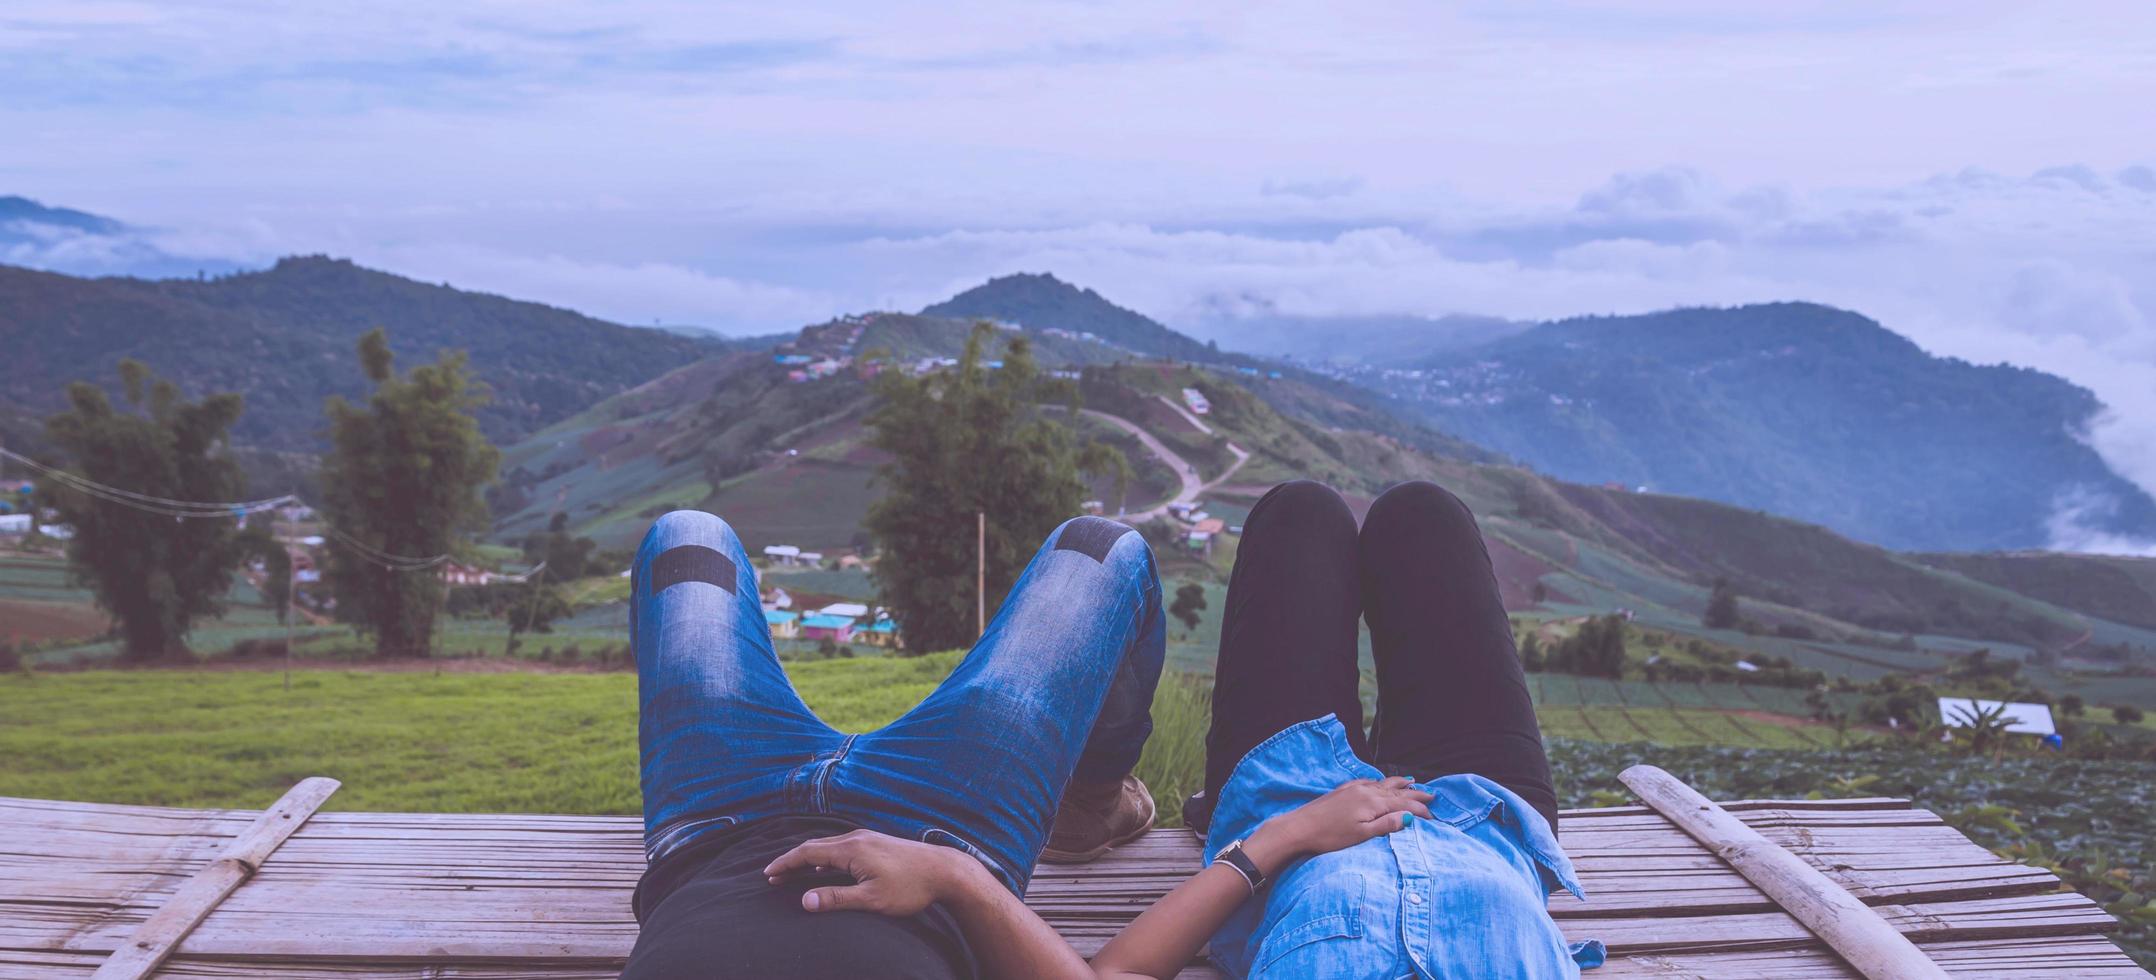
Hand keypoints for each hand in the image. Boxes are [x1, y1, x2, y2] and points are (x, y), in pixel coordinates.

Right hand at [763, 829, 984, 915]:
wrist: (944, 870)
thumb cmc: (910, 887)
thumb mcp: (871, 899)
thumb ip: (837, 898)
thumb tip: (805, 900)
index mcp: (851, 849)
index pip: (807, 852)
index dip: (785, 863)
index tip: (768, 873)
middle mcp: (856, 837)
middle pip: (815, 846)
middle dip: (792, 860)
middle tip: (773, 875)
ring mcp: (868, 838)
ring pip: (829, 845)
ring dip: (808, 858)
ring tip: (793, 873)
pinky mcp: (876, 842)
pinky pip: (842, 846)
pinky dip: (825, 856)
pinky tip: (825, 868)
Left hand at [1251, 776, 1434, 868]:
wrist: (1299, 827)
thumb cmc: (1330, 836)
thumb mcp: (1361, 835)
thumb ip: (1385, 825)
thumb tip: (1409, 817)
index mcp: (1372, 803)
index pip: (1403, 804)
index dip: (1419, 809)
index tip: (1433, 816)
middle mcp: (1365, 791)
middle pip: (1396, 791)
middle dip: (1414, 793)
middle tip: (1432, 794)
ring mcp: (1352, 789)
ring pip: (1382, 783)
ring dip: (1399, 784)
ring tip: (1411, 782)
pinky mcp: (1341, 790)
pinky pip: (1367, 782)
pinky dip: (1379, 782)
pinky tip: (1378, 782)